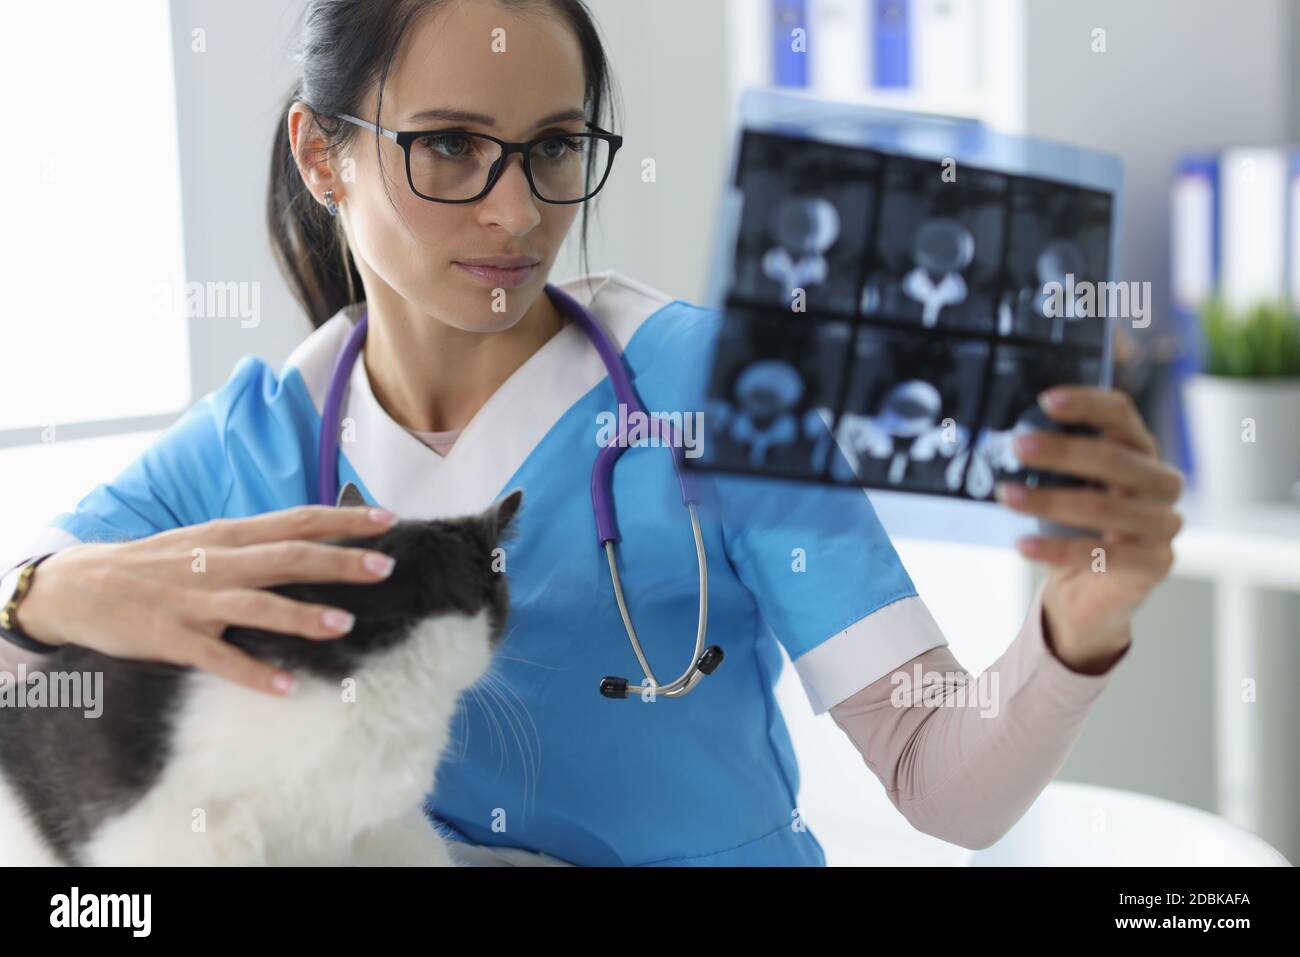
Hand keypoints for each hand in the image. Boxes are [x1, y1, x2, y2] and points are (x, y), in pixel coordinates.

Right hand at [17, 505, 401, 694]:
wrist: (80, 584)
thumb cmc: (157, 565)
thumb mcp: (207, 542)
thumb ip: (256, 543)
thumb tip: (314, 542)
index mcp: (229, 536)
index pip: (297, 521)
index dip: (343, 520)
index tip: (388, 519)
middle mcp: (217, 563)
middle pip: (287, 558)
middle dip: (338, 562)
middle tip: (385, 567)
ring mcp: (194, 601)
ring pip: (257, 606)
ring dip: (302, 616)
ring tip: (345, 625)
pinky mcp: (172, 638)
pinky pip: (219, 659)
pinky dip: (254, 673)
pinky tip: (287, 686)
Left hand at [994, 386, 1184, 672]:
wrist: (1090, 590)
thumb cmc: (1074, 526)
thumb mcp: (1067, 486)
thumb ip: (1056, 461)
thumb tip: (1012, 434)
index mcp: (1141, 451)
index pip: (1121, 415)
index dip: (1086, 404)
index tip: (1045, 400)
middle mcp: (1161, 482)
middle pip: (1114, 458)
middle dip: (1061, 451)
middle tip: (1017, 447)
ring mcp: (1164, 524)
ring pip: (1104, 507)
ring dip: (1048, 500)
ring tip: (1006, 495)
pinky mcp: (1156, 563)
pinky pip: (1102, 554)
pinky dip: (1056, 549)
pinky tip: (1022, 544)